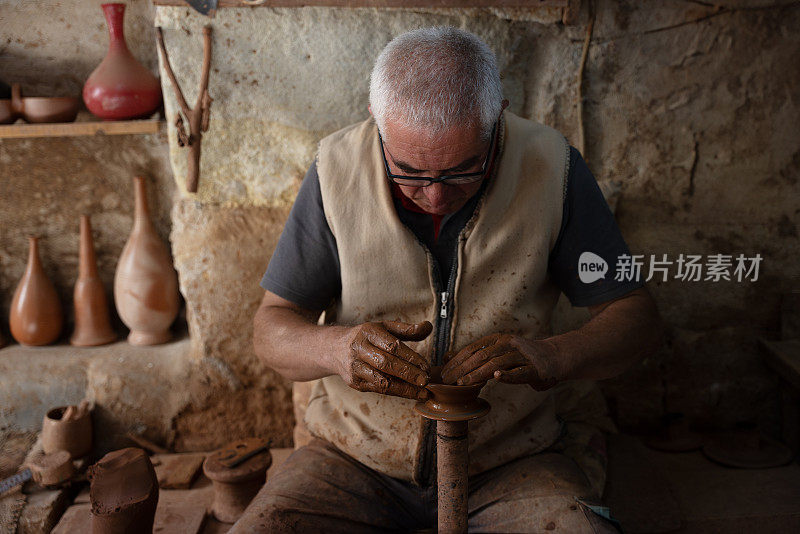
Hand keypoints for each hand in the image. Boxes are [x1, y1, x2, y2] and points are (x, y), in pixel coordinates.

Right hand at [338, 320, 432, 399]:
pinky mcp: (354, 383)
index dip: (410, 357)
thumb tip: (428, 326)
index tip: (426, 366)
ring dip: (404, 388)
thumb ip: (407, 329)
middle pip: (385, 363)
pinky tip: (411, 393)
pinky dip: (396, 392)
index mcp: (369, 333)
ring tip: (422, 392)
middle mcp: (359, 349)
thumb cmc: (367, 338)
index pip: (392, 346)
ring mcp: (355, 368)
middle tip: (426, 380)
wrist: (335, 349)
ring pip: (381, 381)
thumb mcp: (384, 328)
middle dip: (408, 373)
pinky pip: (378, 389)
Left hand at [440, 333, 560, 389]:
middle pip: (481, 356)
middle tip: (448, 380)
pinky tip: (496, 378)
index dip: (457, 360)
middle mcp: (509, 344)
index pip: (473, 349)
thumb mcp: (497, 352)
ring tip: (463, 383)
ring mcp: (522, 356)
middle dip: (462, 368)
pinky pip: (519, 372)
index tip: (444, 371)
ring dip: (478, 374)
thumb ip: (477, 355)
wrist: (553, 357)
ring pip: (496, 364)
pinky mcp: (534, 369)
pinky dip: (508, 375)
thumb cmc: (520, 358)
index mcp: (498, 339)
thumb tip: (447, 357)